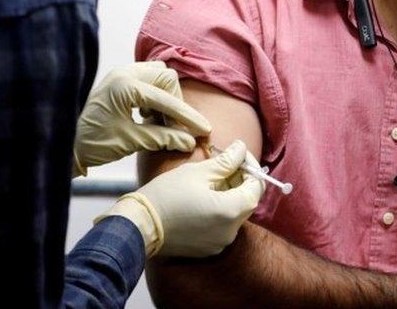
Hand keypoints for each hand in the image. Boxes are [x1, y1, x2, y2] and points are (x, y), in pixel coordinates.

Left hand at [73, 61, 210, 174]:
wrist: (64, 142)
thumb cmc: (94, 143)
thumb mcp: (131, 141)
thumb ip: (163, 137)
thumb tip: (190, 140)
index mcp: (125, 86)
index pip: (167, 99)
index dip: (187, 116)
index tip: (203, 130)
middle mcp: (123, 73)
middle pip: (167, 78)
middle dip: (175, 102)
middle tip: (174, 126)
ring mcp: (120, 73)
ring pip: (158, 75)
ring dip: (165, 97)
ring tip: (159, 121)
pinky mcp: (118, 79)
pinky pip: (147, 78)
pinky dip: (154, 95)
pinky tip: (148, 115)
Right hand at [98, 140, 265, 256]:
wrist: (140, 225)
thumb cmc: (167, 195)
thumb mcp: (198, 172)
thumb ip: (226, 161)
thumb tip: (242, 148)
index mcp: (231, 211)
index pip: (257, 186)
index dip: (251, 167)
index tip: (238, 154)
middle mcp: (231, 231)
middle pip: (248, 200)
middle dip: (240, 179)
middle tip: (224, 163)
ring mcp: (220, 243)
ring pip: (235, 212)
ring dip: (230, 193)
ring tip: (211, 177)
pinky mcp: (209, 248)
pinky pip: (223, 225)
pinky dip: (220, 208)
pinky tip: (203, 196)